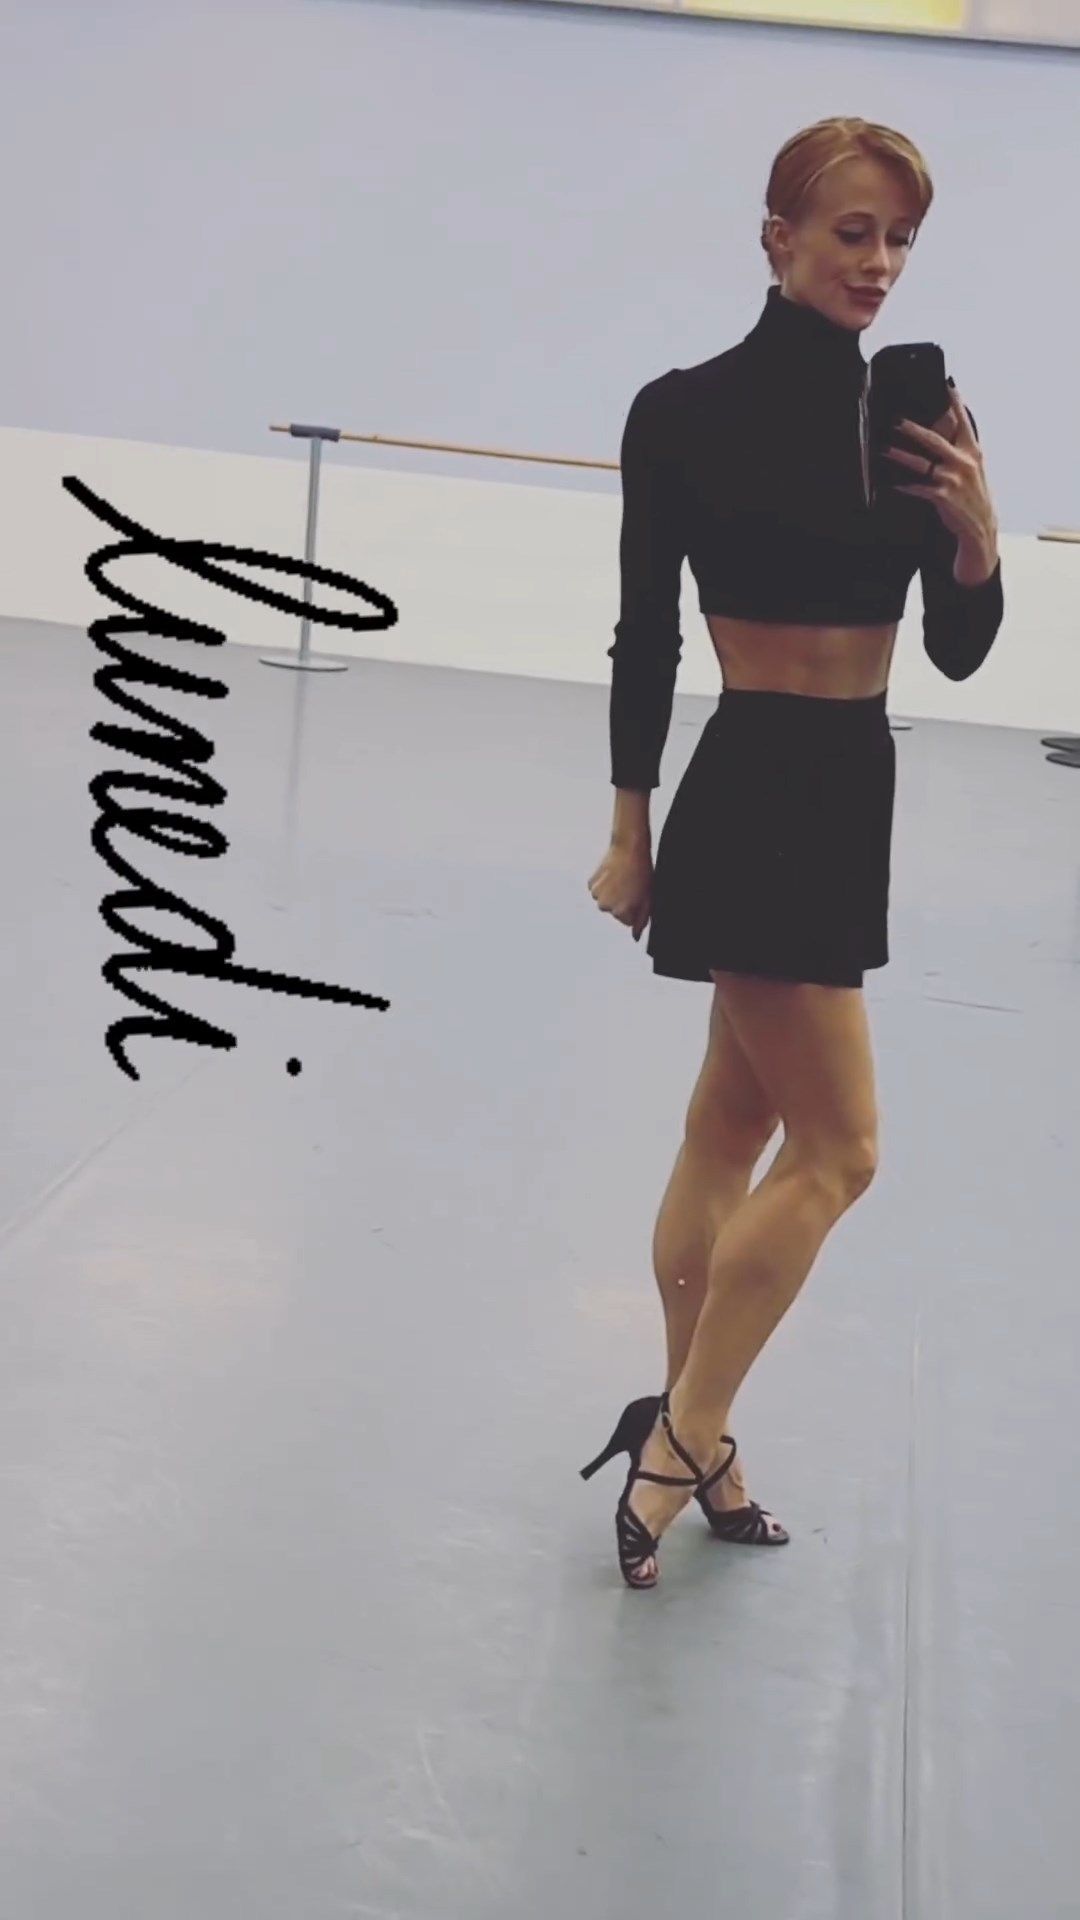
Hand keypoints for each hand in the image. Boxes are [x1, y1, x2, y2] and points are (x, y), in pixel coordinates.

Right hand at [588, 842, 652, 941]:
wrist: (629, 848)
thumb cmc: (642, 872)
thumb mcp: (648, 899)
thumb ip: (642, 921)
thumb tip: (635, 937)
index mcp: (621, 911)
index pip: (627, 921)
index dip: (635, 909)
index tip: (638, 895)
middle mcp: (606, 906)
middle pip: (614, 912)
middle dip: (622, 902)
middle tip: (631, 886)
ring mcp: (597, 895)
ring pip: (605, 902)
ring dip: (612, 894)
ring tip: (622, 879)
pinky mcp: (591, 884)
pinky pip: (597, 891)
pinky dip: (604, 886)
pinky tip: (613, 875)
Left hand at [883, 384, 996, 553]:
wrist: (980, 525)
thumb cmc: (973, 493)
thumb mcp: (972, 466)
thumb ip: (959, 447)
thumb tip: (945, 425)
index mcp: (973, 451)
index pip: (964, 422)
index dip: (956, 402)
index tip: (947, 385)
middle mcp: (964, 462)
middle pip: (936, 440)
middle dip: (914, 429)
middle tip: (897, 421)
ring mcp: (953, 479)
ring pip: (922, 464)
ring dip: (901, 456)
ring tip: (885, 449)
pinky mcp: (943, 496)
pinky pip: (919, 488)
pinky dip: (905, 486)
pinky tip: (893, 483)